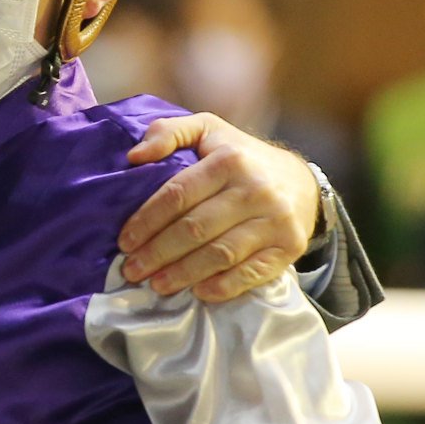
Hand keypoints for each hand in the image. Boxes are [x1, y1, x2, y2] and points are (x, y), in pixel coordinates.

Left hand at [118, 113, 321, 302]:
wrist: (300, 182)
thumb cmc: (240, 157)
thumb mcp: (207, 130)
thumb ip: (169, 132)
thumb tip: (134, 156)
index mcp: (230, 159)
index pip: (178, 194)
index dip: (147, 221)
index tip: (125, 241)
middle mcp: (255, 189)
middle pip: (196, 228)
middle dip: (158, 253)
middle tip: (132, 270)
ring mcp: (275, 220)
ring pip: (220, 254)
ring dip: (183, 274)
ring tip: (156, 285)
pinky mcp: (289, 247)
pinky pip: (252, 273)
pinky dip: (224, 286)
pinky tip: (199, 293)